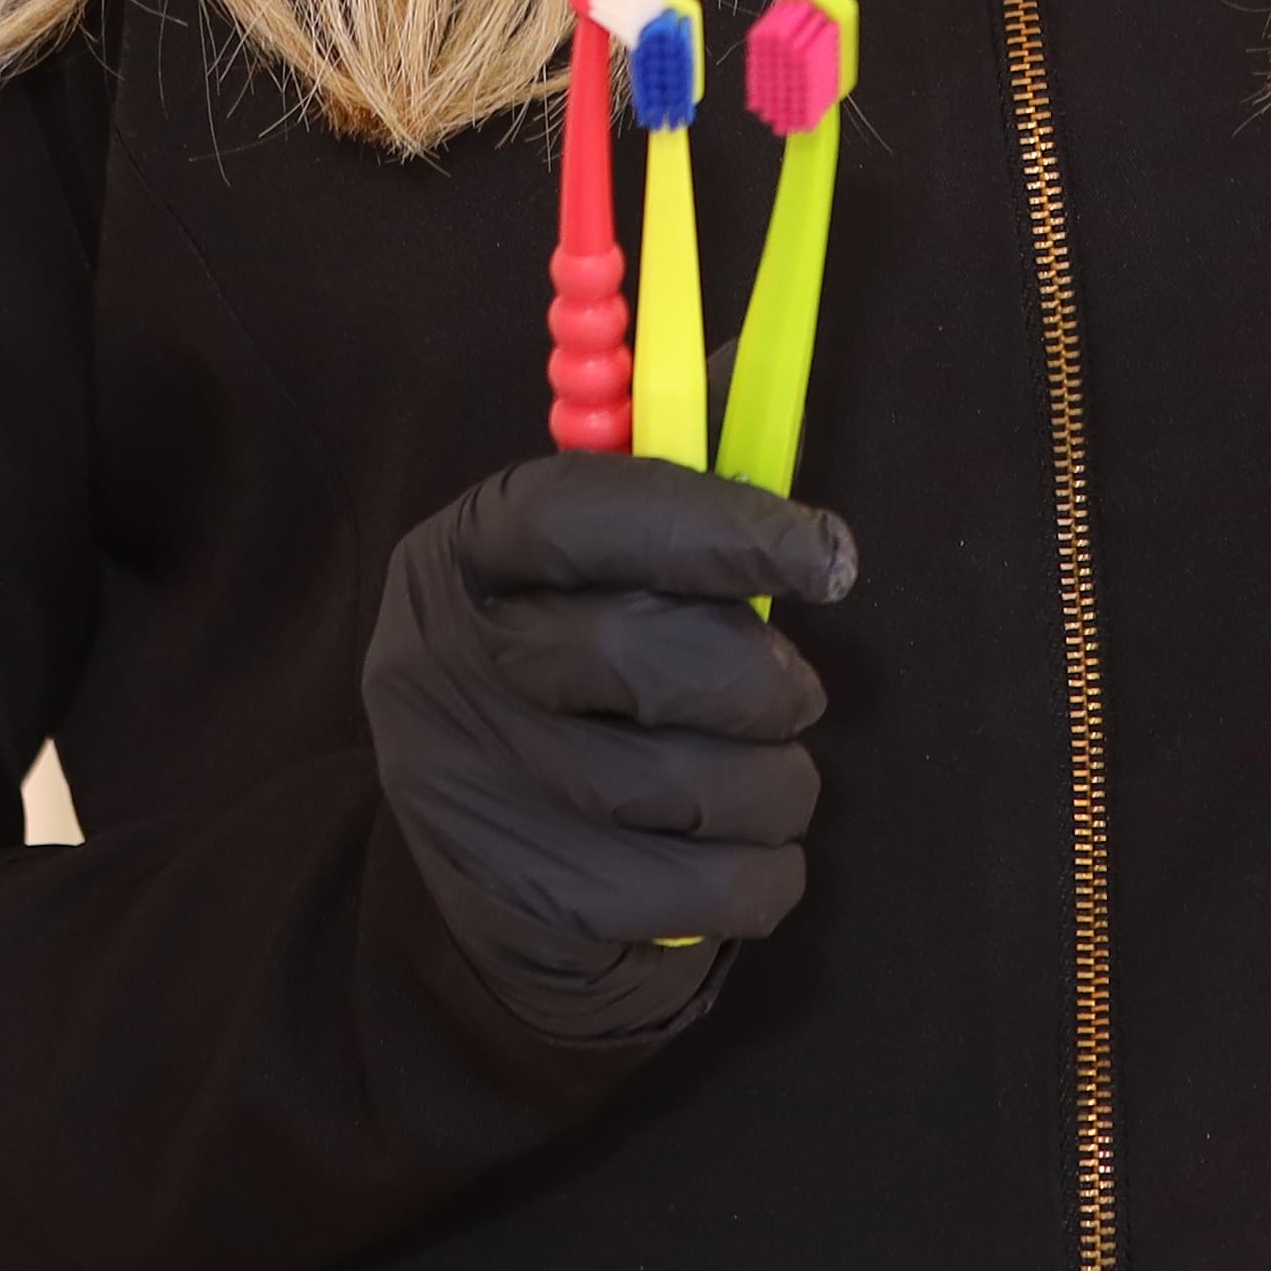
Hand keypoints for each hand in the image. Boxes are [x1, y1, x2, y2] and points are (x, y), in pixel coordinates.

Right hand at [359, 450, 855, 1046]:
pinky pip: (700, 889)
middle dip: (757, 677)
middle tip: (796, 692)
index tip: (827, 553)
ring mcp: (473, 797)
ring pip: (684, 783)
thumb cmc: (576, 691)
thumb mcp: (588, 573)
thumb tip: (749, 365)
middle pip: (638, 653)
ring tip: (770, 776)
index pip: (586, 513)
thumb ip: (667, 482)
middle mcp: (443, 668)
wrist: (493, 887)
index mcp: (464, 557)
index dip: (719, 524)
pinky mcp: (525, 904)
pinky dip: (763, 873)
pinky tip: (749, 853)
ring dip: (774, 784)